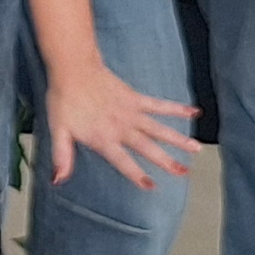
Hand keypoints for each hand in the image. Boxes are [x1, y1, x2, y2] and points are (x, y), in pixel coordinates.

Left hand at [38, 58, 197, 190]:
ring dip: (178, 139)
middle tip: (184, 172)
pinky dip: (177, 108)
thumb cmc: (64, 100)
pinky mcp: (136, 98)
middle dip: (166, 161)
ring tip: (196, 148)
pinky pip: (159, 105)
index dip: (136, 174)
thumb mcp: (58, 130)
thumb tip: (58, 180)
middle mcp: (121, 127)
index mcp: (103, 138)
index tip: (152, 186)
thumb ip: (62, 156)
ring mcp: (131, 112)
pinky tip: (193, 112)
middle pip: (148, 147)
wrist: (73, 68)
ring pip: (159, 128)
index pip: (122, 161)